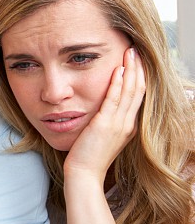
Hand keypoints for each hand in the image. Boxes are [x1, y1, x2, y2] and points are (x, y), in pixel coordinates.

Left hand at [64, 47, 145, 179]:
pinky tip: (117, 70)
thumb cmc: (88, 155)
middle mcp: (128, 124)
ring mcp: (119, 124)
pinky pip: (114, 100)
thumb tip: (102, 108)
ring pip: (130, 91)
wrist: (84, 173)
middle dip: (138, 68)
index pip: (139, 96)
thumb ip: (106, 121)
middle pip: (139, 90)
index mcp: (128, 126)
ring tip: (130, 52)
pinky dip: (117, 83)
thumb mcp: (102, 135)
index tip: (136, 61)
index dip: (139, 77)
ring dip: (130, 70)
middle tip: (135, 50)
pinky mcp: (105, 125)